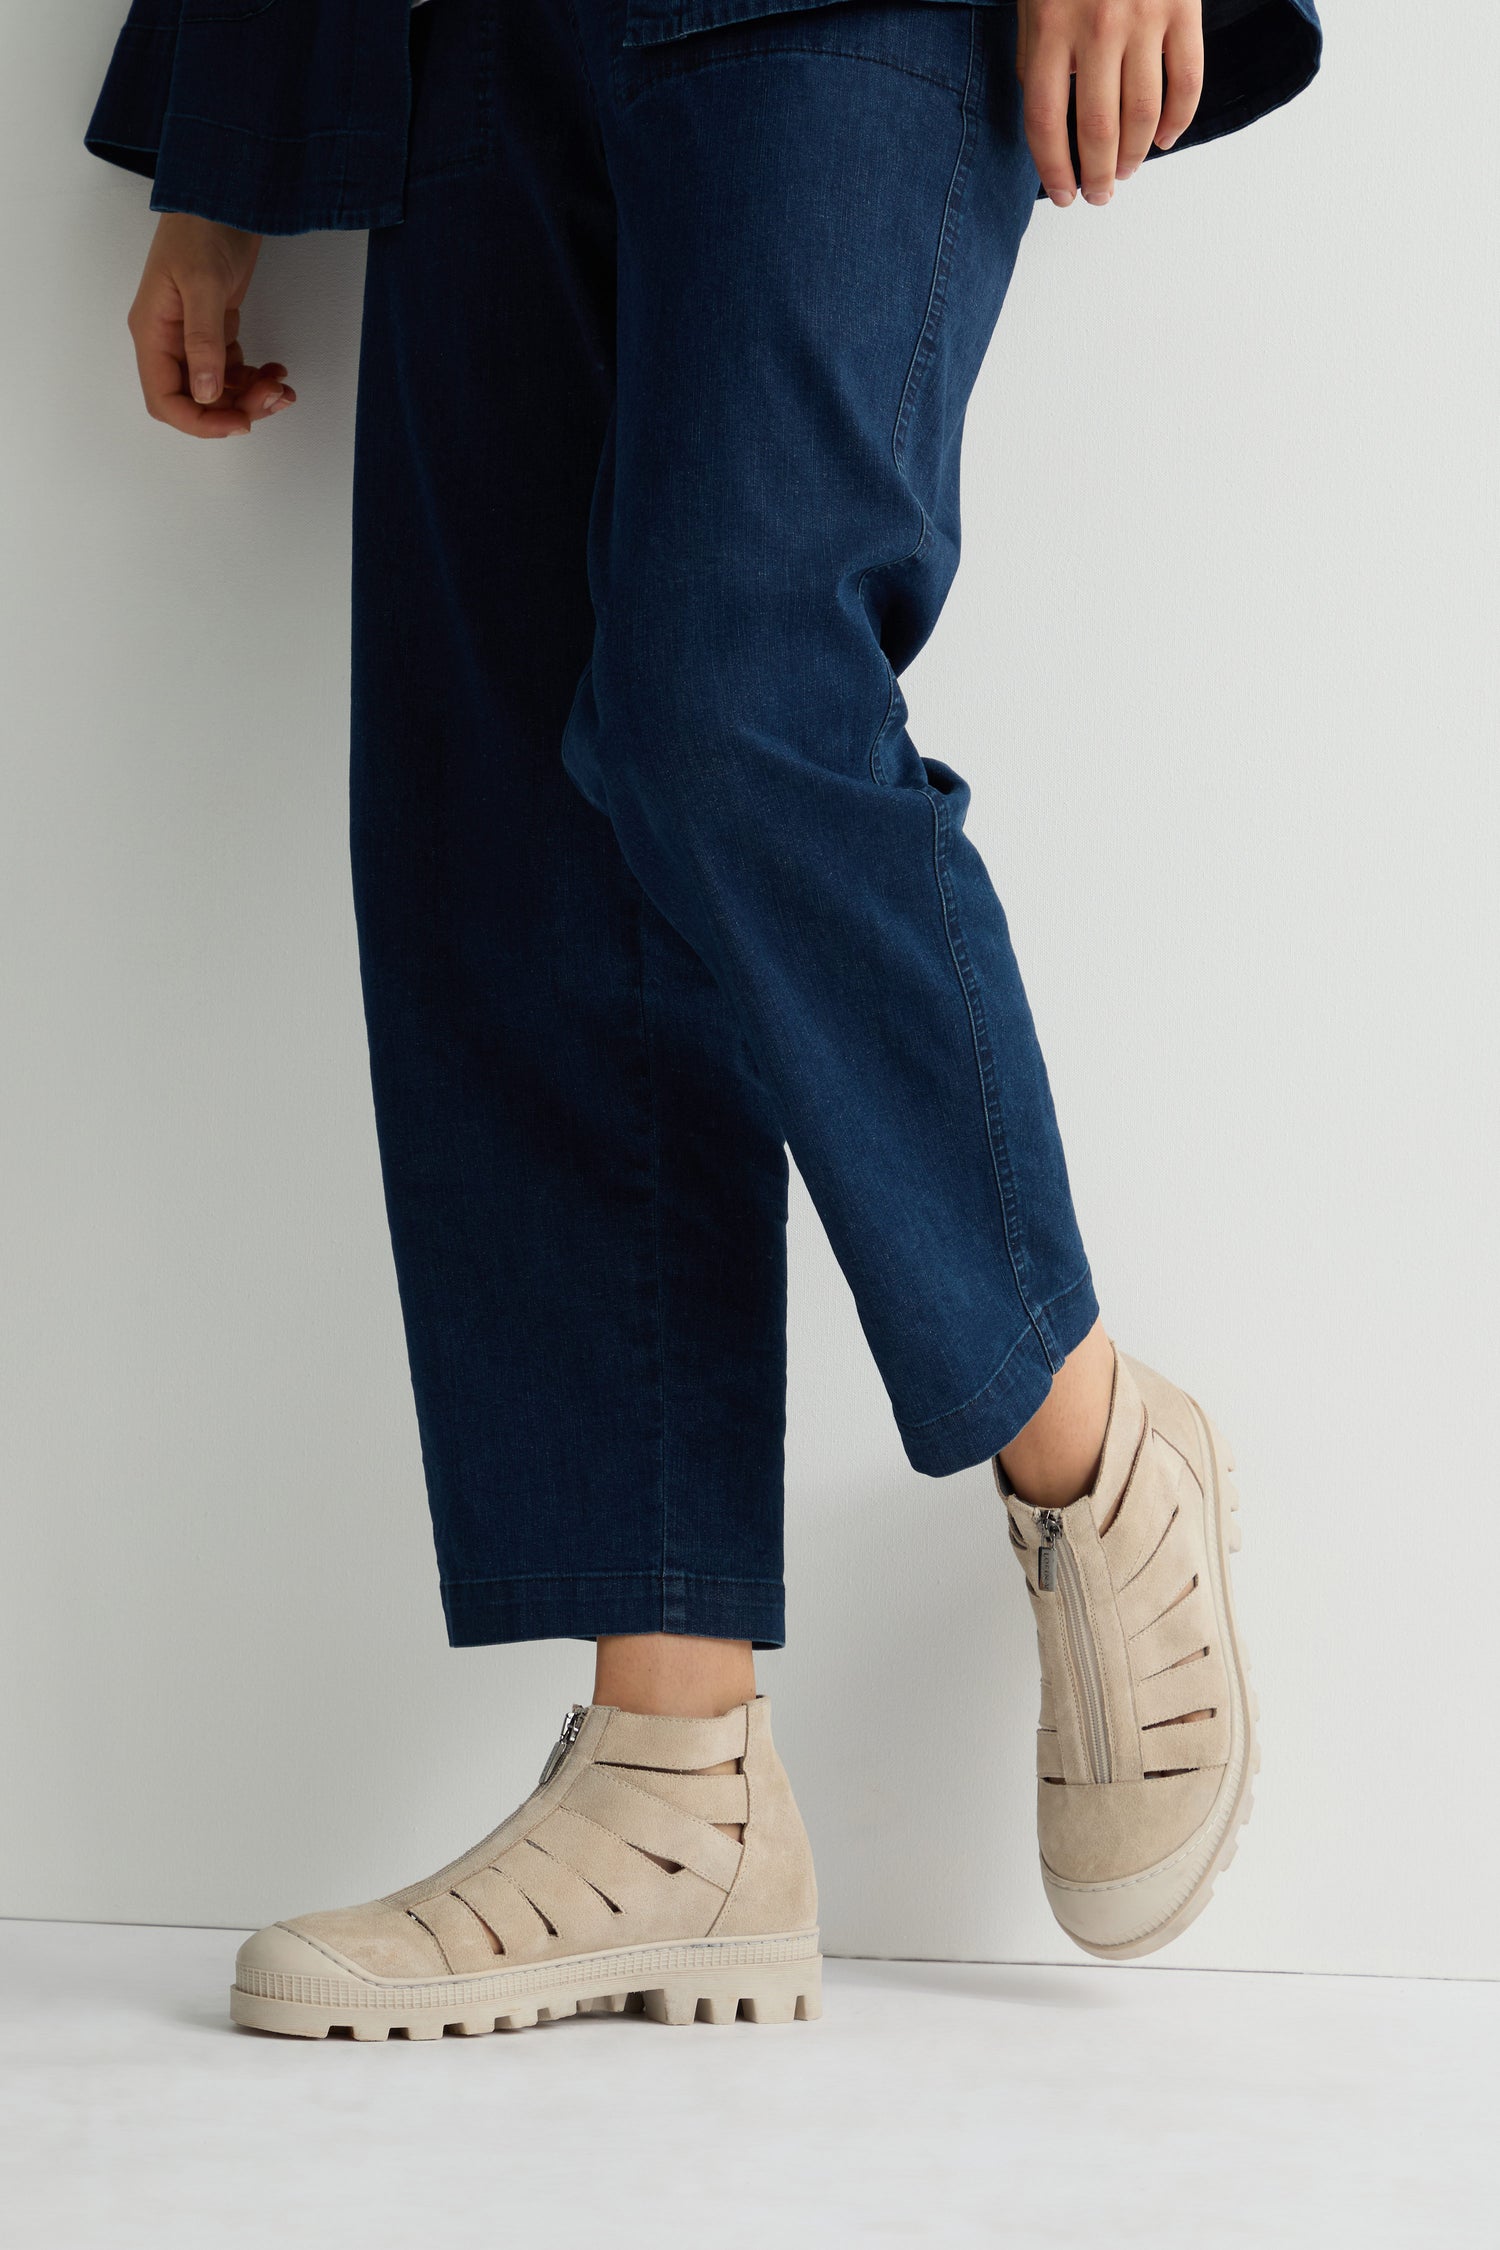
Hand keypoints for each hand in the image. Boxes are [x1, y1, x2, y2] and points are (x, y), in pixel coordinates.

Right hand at [127, 215, 294, 437]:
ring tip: (282, 386)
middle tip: (272, 399)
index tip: (239, 423)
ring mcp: (193, 334)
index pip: (165, 399)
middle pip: (195, 400)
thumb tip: (204, 392)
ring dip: (250, 396)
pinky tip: (277, 370)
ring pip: (218, 389)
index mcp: (153, 333)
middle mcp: (169, 339)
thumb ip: (203, 340)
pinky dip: (255, 377)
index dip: (199, 422)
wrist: (224, 191)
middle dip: (234, 409)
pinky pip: (233, 369)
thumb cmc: (201, 227)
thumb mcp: (202, 283)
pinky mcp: (216, 326)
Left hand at [1016, 0, 1204, 208]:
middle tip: (1098, 195)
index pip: (1046, 122)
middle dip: (1097, 175)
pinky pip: (1187, 81)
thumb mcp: (1036, 5)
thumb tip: (1051, 127)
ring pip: (1143, 114)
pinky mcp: (1184, 8)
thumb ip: (1038, 59)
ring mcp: (1145, 18)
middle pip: (1097, 128)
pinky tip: (1163, 140)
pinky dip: (1178, 120)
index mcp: (1050, 27)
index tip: (1064, 195)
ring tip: (1124, 173)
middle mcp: (1097, 27)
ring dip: (1133, 156)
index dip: (1054, 170)